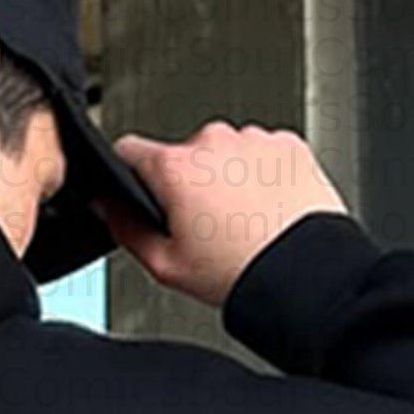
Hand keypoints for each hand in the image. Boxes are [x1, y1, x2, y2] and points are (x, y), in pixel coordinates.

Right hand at [102, 122, 347, 309]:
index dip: (127, 175)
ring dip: (225, 179)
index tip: (136, 193)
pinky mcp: (286, 144)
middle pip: (181, 156)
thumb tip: (108, 208)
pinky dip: (259, 176)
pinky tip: (264, 210)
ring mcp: (253, 139)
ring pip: (223, 155)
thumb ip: (126, 230)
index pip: (128, 150)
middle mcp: (214, 142)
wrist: (304, 274)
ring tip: (239, 222)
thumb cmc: (239, 271)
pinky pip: (260, 155)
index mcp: (176, 167)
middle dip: (185, 185)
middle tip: (201, 227)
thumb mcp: (165, 266)